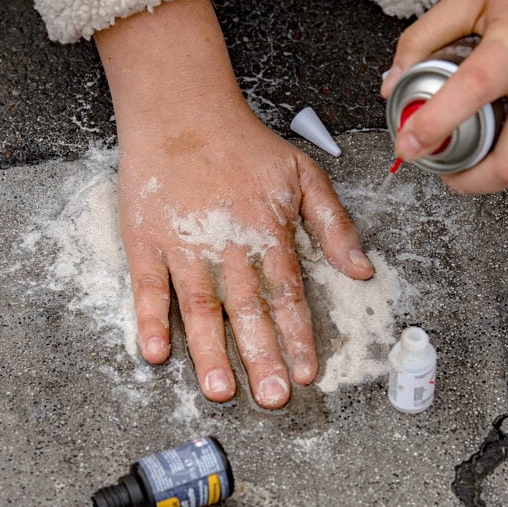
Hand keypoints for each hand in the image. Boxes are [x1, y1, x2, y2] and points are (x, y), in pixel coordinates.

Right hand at [96, 0, 373, 408]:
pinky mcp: (146, 241)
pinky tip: (154, 353)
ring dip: (209, 351)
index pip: (287, 295)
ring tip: (219, 390)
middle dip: (262, 356)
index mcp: (267, 233)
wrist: (181, 109)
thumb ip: (333, 225)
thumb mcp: (304, 174)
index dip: (298, 336)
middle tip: (271, 398)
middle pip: (247, 310)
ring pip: (199, 307)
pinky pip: (147, 288)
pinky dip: (149, 320)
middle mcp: (227, 246)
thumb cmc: (244, 143)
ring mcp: (183, 246)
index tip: (307, 373)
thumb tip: (361, 270)